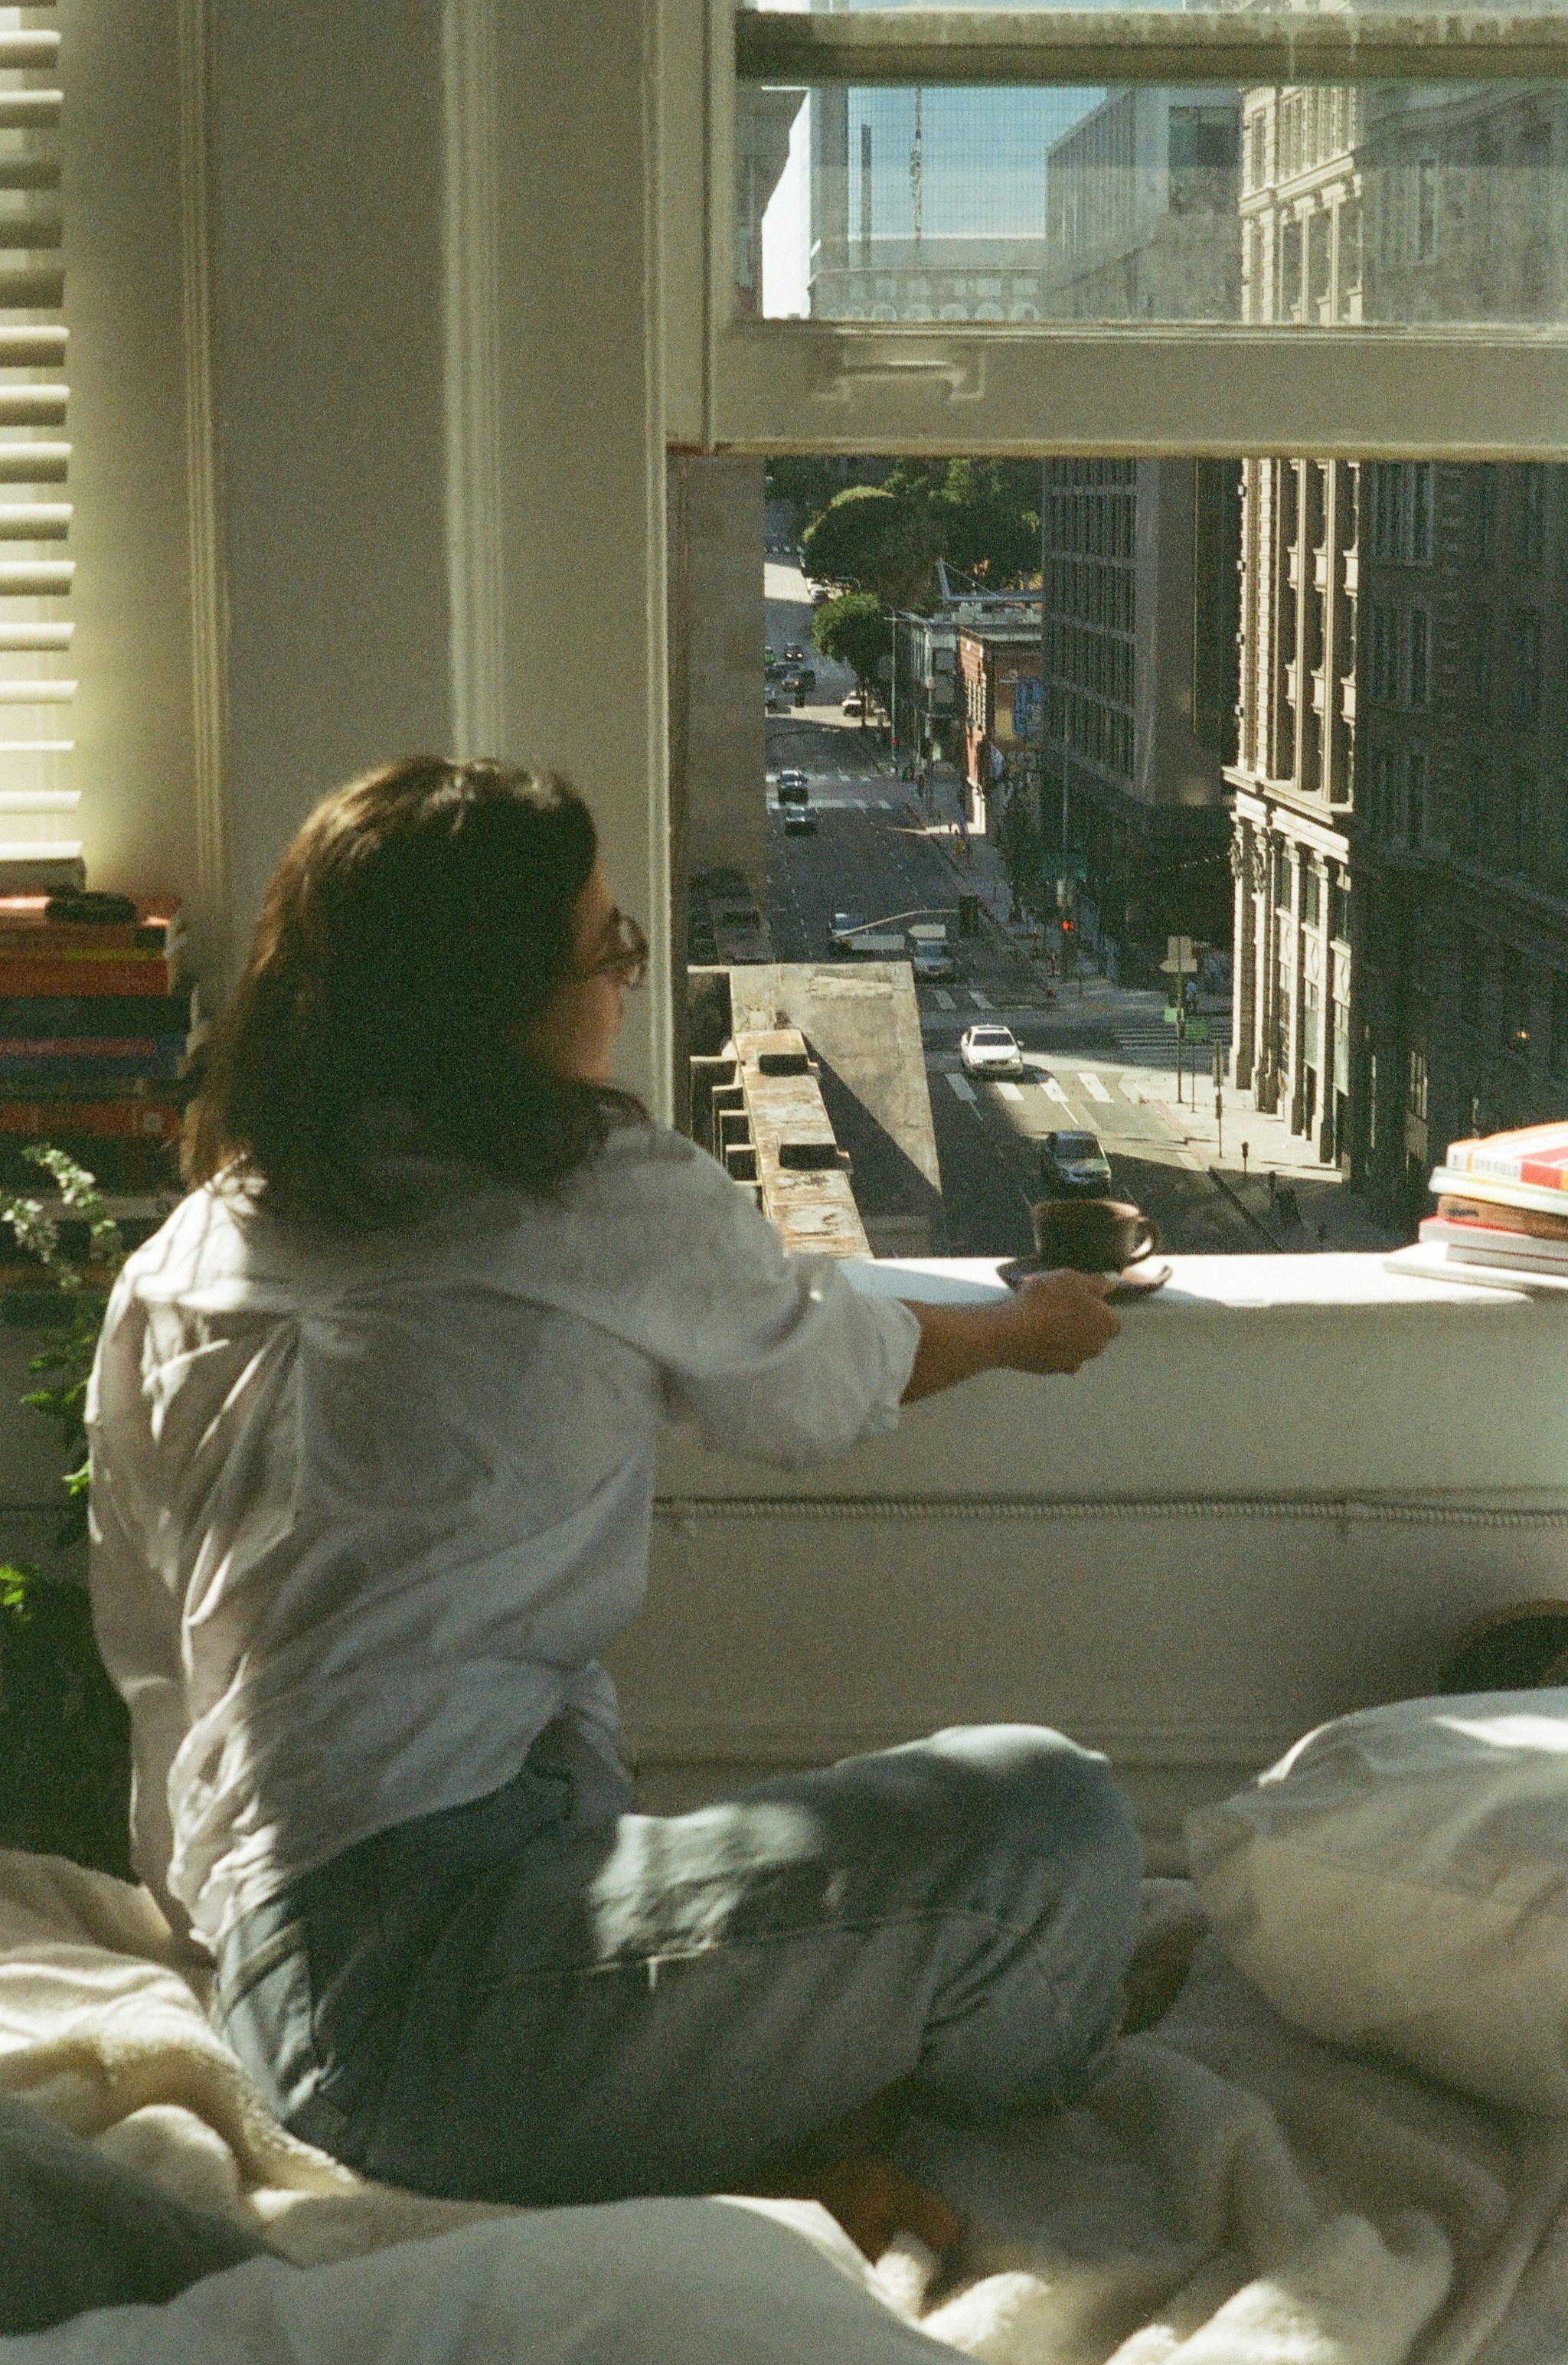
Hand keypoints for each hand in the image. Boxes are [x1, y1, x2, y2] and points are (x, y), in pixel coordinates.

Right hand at [998, 1269, 1120, 1374]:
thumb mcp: (1070, 1278)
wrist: (1010, 1332)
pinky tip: (1033, 1333)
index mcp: (1107, 1324)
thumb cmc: (1044, 1300)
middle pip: (1093, 1333)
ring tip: (1042, 1317)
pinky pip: (1055, 1355)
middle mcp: (1096, 1347)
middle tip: (1058, 1305)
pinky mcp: (1052, 1370)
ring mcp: (1074, 1362)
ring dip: (1064, 1334)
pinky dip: (1048, 1346)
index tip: (1078, 1299)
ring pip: (1074, 1345)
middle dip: (1081, 1322)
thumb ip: (1095, 1282)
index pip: (1111, 1319)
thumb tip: (1110, 1284)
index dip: (1096, 1308)